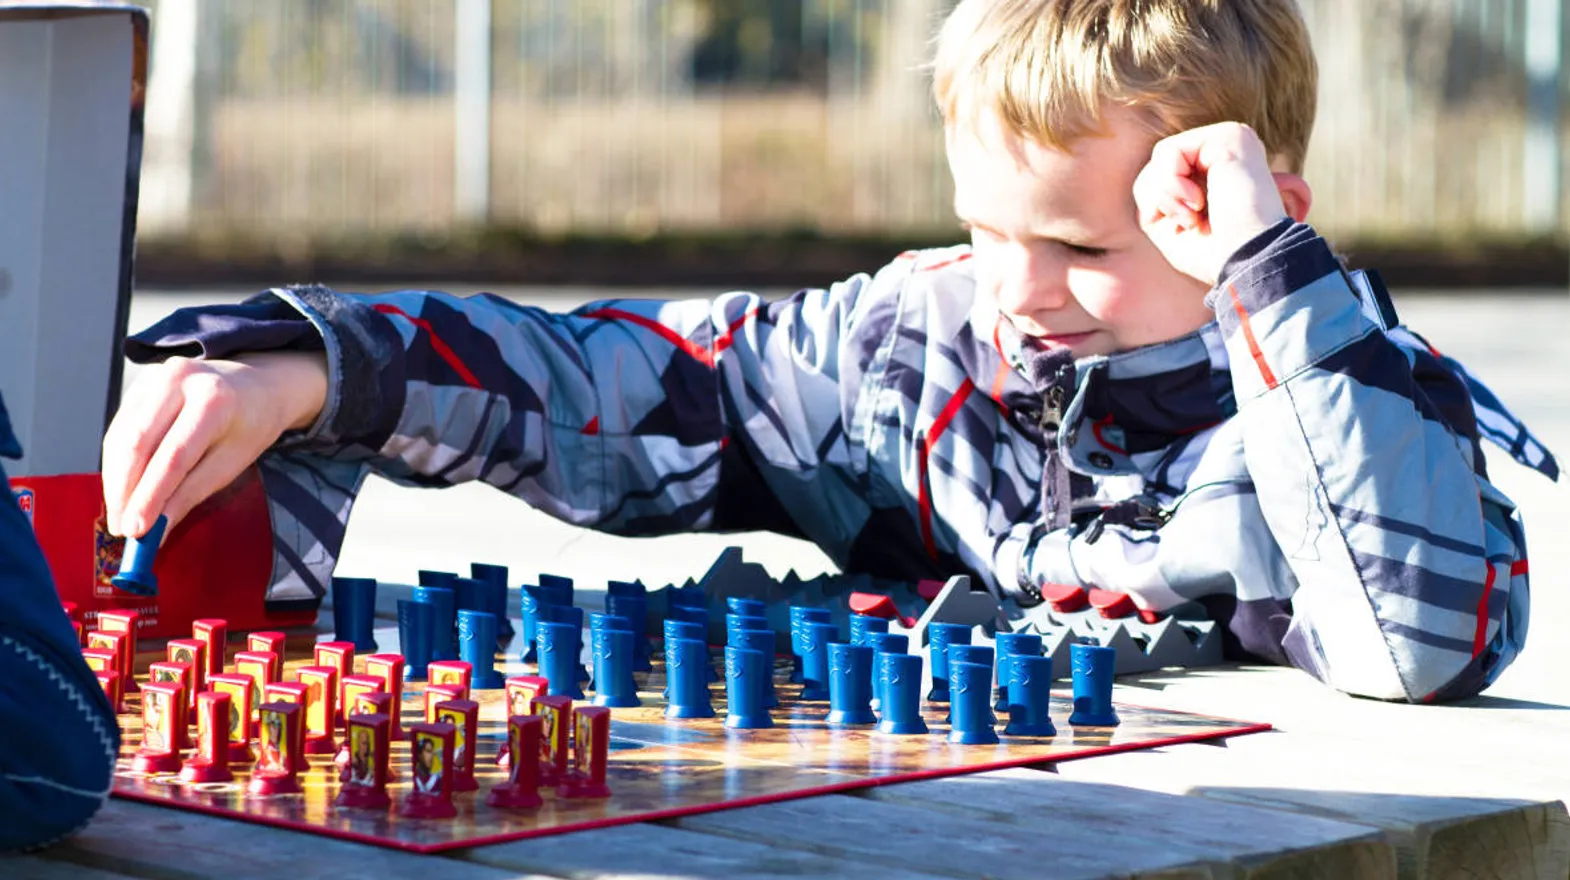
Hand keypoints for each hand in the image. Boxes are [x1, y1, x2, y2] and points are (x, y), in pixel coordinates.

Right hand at [102, 350, 327, 537]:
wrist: (255, 384)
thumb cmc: (249, 426)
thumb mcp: (233, 462)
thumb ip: (192, 493)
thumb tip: (155, 531)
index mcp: (214, 400)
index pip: (173, 455)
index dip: (150, 496)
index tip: (135, 530)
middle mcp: (179, 380)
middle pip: (137, 444)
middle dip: (125, 492)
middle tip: (122, 529)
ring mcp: (155, 378)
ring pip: (121, 438)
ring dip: (116, 482)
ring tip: (121, 515)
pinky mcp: (141, 384)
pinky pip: (120, 430)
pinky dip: (118, 464)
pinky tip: (123, 489)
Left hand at [1133, 122, 1296, 286]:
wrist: (1250, 259)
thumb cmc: (1216, 253)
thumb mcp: (1170, 226)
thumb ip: (1156, 196)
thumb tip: (1148, 179)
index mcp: (1220, 168)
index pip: (1165, 173)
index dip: (1158, 205)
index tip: (1188, 228)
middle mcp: (1228, 149)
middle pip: (1161, 162)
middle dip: (1159, 199)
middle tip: (1191, 223)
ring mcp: (1231, 139)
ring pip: (1163, 155)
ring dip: (1166, 195)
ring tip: (1195, 215)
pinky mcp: (1229, 135)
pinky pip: (1170, 151)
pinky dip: (1171, 183)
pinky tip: (1197, 201)